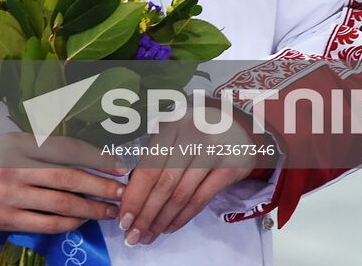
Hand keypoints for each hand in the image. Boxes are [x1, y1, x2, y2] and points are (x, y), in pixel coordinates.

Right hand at [0, 134, 126, 233]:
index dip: (96, 158)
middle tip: (123, 191)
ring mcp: (11, 196)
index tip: (118, 165)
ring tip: (110, 210)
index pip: (66, 149)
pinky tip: (81, 221)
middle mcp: (16, 167)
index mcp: (18, 143)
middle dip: (101, 185)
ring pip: (61, 204)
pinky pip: (45, 224)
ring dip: (90, 208)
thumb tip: (79, 152)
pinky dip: (68, 224)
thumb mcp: (5, 141)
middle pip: (69, 177)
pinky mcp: (7, 219)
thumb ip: (37, 145)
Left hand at [117, 113, 258, 245]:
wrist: (238, 125)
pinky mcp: (229, 168)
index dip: (135, 197)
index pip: (148, 168)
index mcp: (171, 126)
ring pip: (181, 196)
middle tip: (132, 236)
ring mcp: (213, 153)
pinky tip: (169, 227)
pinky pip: (200, 200)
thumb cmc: (196, 130)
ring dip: (162, 221)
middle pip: (164, 185)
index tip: (123, 218)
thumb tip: (128, 191)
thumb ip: (152, 155)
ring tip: (148, 236)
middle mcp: (192, 137)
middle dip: (146, 215)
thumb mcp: (173, 131)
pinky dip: (182, 217)